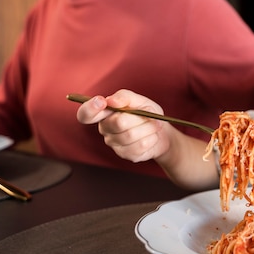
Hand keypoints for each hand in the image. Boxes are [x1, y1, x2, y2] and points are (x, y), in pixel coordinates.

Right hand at [77, 89, 218, 190]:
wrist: (166, 134)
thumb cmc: (152, 116)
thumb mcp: (143, 102)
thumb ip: (126, 98)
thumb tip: (111, 100)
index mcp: (106, 114)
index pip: (86, 113)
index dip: (90, 110)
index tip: (101, 105)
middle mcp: (106, 130)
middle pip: (114, 125)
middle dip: (135, 120)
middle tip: (146, 119)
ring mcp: (116, 145)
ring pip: (127, 139)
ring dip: (145, 132)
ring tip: (152, 130)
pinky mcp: (128, 156)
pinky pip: (136, 151)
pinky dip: (149, 145)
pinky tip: (152, 142)